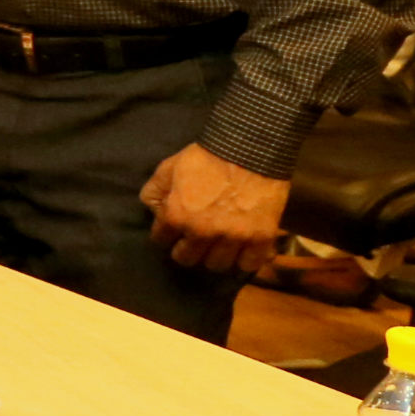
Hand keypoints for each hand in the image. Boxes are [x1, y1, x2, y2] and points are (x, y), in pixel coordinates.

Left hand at [142, 143, 289, 276]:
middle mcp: (202, 233)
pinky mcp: (261, 238)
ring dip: (215, 256)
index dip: (166, 234)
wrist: (248, 149)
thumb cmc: (205, 157)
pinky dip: (246, 260)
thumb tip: (154, 212)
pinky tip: (242, 251)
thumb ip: (154, 192)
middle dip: (187, 249)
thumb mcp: (167, 168)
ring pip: (217, 265)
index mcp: (176, 216)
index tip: (173, 231)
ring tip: (218, 246)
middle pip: (187, 259)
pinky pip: (250, 265)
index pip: (161, 240)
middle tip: (194, 240)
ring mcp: (233, 238)